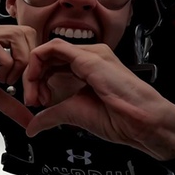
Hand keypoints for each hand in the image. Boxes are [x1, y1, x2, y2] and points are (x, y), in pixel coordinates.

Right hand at [0, 24, 36, 127]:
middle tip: (23, 83)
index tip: (31, 85)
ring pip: (16, 36)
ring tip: (8, 81)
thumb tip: (30, 120)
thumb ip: (11, 104)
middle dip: (32, 61)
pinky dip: (5, 64)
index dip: (36, 61)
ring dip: (20, 62)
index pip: (30, 37)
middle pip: (28, 33)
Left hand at [22, 39, 174, 159]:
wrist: (141, 121)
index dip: (38, 81)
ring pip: (48, 50)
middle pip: (48, 57)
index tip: (36, 103)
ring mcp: (89, 55)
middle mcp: (88, 57)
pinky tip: (36, 81)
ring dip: (33, 72)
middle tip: (32, 100)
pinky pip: (53, 48)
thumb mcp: (76, 114)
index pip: (53, 64)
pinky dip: (37, 62)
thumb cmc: (121, 117)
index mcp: (88, 67)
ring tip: (35, 95)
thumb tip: (32, 126)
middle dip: (33, 78)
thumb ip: (52, 115)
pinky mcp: (88, 58)